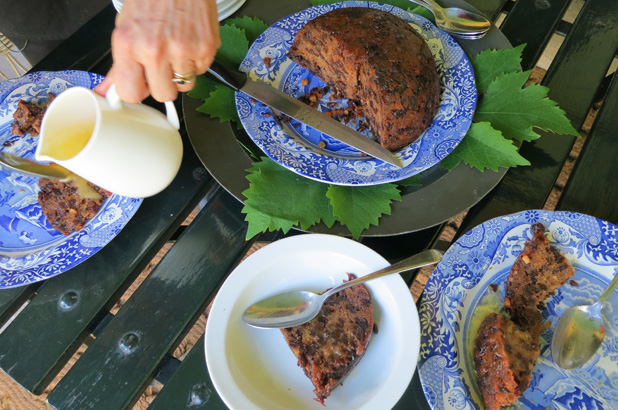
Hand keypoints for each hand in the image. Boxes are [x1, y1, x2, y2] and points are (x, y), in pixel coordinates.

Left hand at [95, 0, 219, 102]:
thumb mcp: (126, 28)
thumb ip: (119, 64)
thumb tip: (107, 91)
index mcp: (129, 45)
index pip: (131, 94)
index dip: (138, 90)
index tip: (141, 84)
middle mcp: (155, 51)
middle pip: (162, 95)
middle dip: (163, 84)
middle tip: (162, 64)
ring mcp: (182, 51)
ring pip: (184, 85)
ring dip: (181, 71)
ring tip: (176, 48)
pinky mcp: (205, 49)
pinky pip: (201, 71)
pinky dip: (196, 60)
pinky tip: (189, 41)